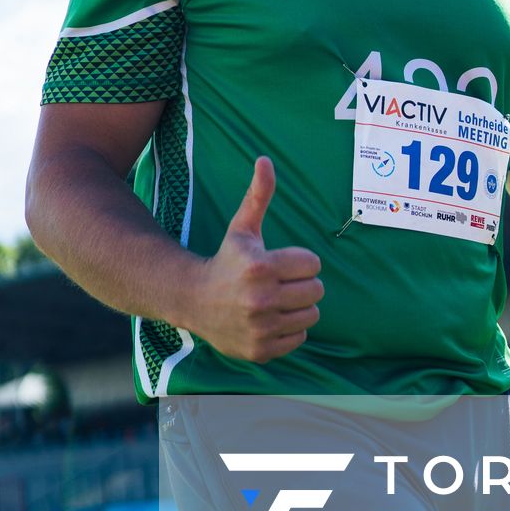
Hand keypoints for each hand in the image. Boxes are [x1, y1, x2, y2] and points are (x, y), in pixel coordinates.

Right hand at [189, 157, 323, 362]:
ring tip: (275, 301)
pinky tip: (268, 320)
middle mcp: (260, 300)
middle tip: (279, 283)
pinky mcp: (260, 350)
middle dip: (302, 284)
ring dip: (298, 307)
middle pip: (316, 291)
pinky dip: (289, 330)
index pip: (313, 265)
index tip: (279, 263)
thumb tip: (265, 159)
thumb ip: (259, 195)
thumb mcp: (242, 228)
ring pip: (311, 315)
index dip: (300, 261)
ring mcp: (260, 328)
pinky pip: (299, 338)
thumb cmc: (226, 260)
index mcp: (260, 267)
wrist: (193, 300)